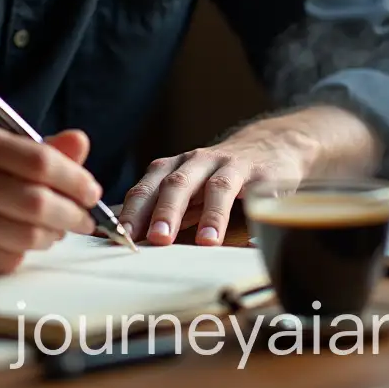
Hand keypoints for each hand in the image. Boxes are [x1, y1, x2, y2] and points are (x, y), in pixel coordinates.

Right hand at [0, 124, 101, 274]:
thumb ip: (38, 148)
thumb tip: (81, 143)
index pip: (39, 161)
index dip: (75, 179)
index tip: (91, 190)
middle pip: (38, 203)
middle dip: (72, 214)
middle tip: (84, 218)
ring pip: (27, 236)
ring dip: (52, 236)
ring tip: (52, 229)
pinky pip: (6, 261)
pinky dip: (23, 253)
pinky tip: (18, 241)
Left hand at [118, 128, 311, 246]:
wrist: (267, 145)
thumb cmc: (216, 176)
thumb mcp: (187, 188)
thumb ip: (161, 209)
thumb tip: (126, 240)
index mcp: (175, 167)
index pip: (148, 188)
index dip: (134, 212)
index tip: (121, 238)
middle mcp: (199, 162)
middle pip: (178, 183)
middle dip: (165, 211)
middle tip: (157, 239)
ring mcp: (231, 166)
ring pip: (217, 187)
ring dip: (211, 215)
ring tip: (206, 242)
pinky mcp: (262, 175)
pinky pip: (257, 195)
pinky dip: (254, 215)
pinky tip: (253, 242)